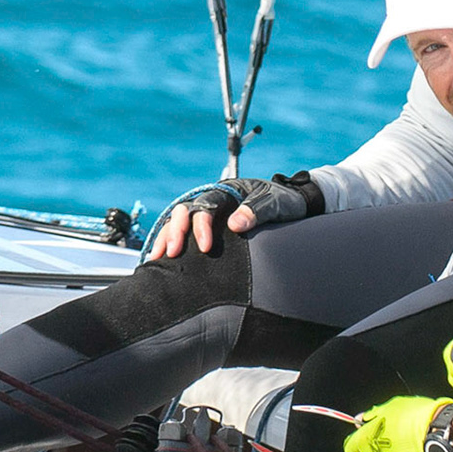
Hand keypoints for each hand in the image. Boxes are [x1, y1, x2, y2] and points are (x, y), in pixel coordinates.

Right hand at [147, 172, 324, 258]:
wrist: (295, 205)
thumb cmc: (285, 202)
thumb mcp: (276, 203)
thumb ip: (257, 211)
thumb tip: (235, 224)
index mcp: (228, 191)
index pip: (205, 205)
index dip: (200, 225)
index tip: (205, 248)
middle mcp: (214, 201)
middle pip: (185, 212)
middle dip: (175, 232)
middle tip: (172, 254)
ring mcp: (211, 215)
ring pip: (180, 223)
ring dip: (167, 238)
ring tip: (156, 259)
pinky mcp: (211, 230)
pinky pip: (187, 235)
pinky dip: (173, 244)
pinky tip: (162, 260)